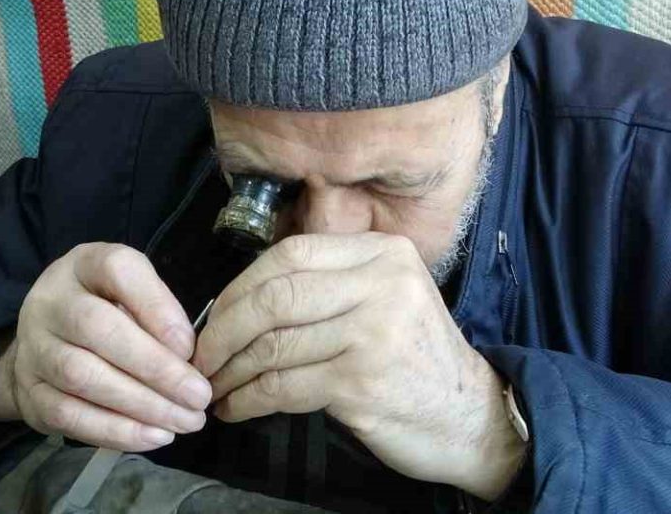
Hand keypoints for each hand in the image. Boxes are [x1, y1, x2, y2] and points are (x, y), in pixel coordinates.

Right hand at [0, 243, 211, 450]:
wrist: (45, 342)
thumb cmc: (105, 310)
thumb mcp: (131, 292)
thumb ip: (159, 312)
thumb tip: (187, 358)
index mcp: (83, 264)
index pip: (117, 269)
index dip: (156, 306)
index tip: (190, 346)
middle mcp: (50, 301)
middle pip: (97, 328)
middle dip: (155, 367)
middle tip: (198, 396)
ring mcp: (33, 347)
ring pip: (82, 376)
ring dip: (141, 405)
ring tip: (184, 420)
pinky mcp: (30, 392)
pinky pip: (69, 415)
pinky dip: (116, 430)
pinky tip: (154, 436)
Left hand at [193, 233, 525, 499]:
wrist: (469, 417)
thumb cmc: (414, 359)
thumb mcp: (386, 299)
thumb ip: (330, 286)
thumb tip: (241, 298)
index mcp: (383, 253)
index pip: (291, 254)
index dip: (241, 286)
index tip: (216, 316)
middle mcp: (382, 283)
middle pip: (276, 296)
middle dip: (225, 328)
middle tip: (201, 355)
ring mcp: (374, 332)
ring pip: (274, 344)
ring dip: (232, 370)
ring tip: (213, 387)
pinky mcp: (362, 382)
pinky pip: (284, 386)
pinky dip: (250, 399)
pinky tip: (237, 408)